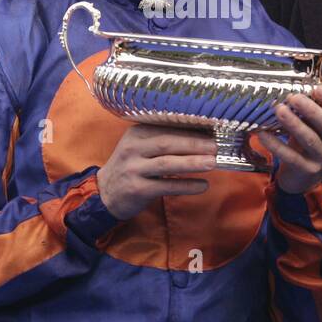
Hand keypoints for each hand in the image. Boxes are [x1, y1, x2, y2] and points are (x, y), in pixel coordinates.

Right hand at [97, 125, 216, 220]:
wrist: (106, 193)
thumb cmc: (131, 167)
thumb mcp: (139, 148)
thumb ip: (161, 140)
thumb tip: (201, 136)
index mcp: (136, 133)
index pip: (166, 128)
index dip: (190, 130)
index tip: (211, 132)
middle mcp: (133, 149)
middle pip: (167, 143)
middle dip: (194, 144)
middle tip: (215, 146)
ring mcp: (133, 169)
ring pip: (167, 163)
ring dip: (192, 163)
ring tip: (213, 163)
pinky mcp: (137, 189)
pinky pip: (166, 186)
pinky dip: (186, 185)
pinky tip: (202, 185)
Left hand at [258, 68, 321, 193]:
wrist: (303, 175)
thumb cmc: (311, 138)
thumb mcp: (319, 117)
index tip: (318, 87)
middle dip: (311, 110)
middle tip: (293, 97)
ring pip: (310, 140)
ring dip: (294, 124)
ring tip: (278, 110)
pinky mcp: (307, 170)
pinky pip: (291, 157)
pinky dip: (276, 145)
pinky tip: (263, 134)